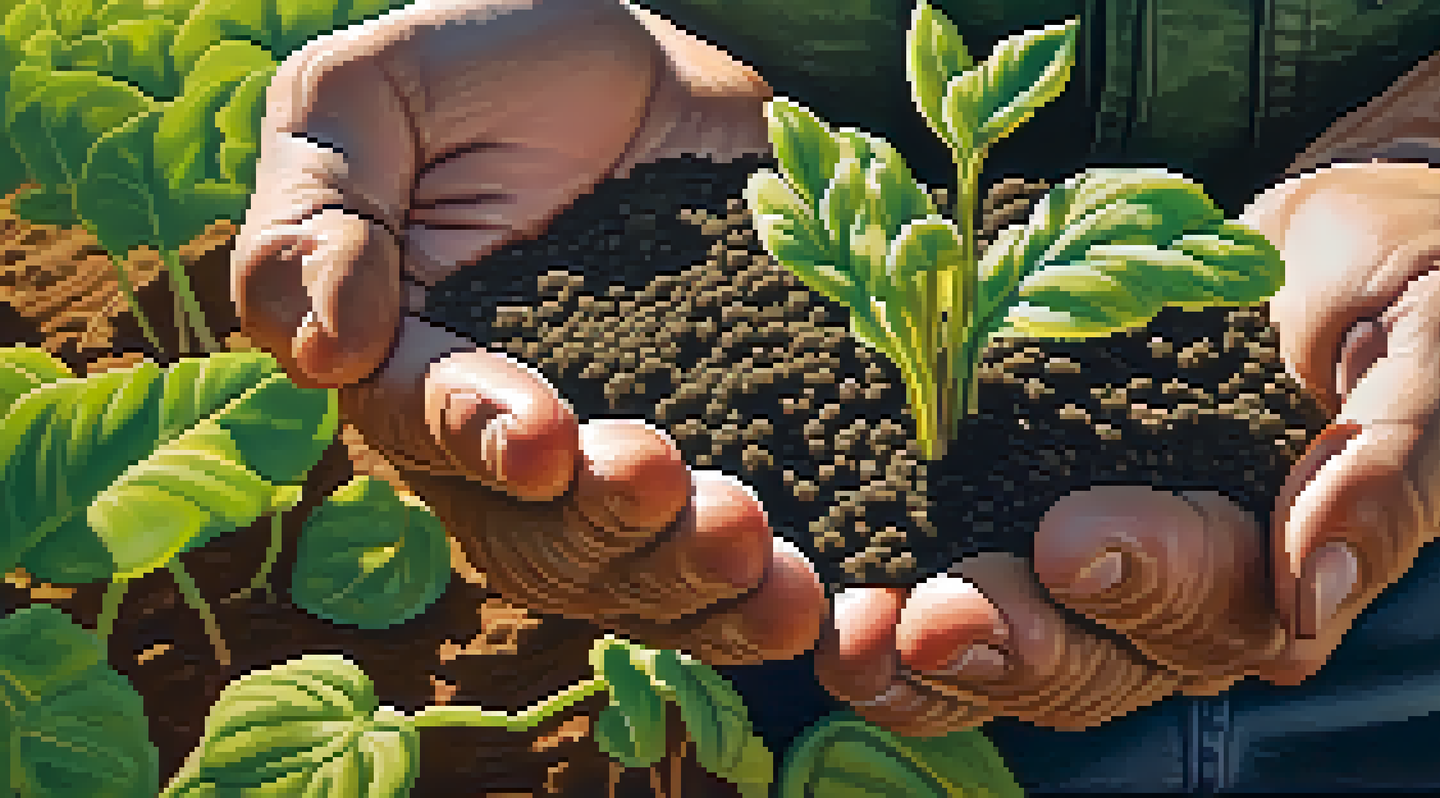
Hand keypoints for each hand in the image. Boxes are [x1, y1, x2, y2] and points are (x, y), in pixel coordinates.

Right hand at [230, 0, 825, 664]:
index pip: (432, 431)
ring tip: (763, 561)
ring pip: (643, 571)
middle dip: (606, 528)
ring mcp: (627, 459)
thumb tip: (321, 353)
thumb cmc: (478, 71)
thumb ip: (317, 208)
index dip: (484, 442)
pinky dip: (774, 592)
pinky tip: (824, 599)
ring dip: (698, 583)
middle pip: (544, 539)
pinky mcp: (731, 447)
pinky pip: (744, 551)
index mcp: (415, 371)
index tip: (545, 438)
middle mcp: (515, 448)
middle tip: (667, 485)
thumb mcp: (365, 98)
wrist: (633, 64)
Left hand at [815, 158, 1439, 735]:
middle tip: (936, 616)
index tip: (1067, 538)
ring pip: (1022, 655)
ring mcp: (1108, 577)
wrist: (1331, 250)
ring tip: (859, 636)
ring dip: (934, 659)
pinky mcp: (1031, 521)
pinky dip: (901, 614)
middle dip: (1015, 642)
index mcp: (1292, 567)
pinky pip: (970, 592)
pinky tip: (840, 607)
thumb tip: (1311, 594)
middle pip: (1102, 660)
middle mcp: (1191, 600)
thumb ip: (1396, 456)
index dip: (1143, 579)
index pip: (1219, 604)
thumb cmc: (1403, 283)